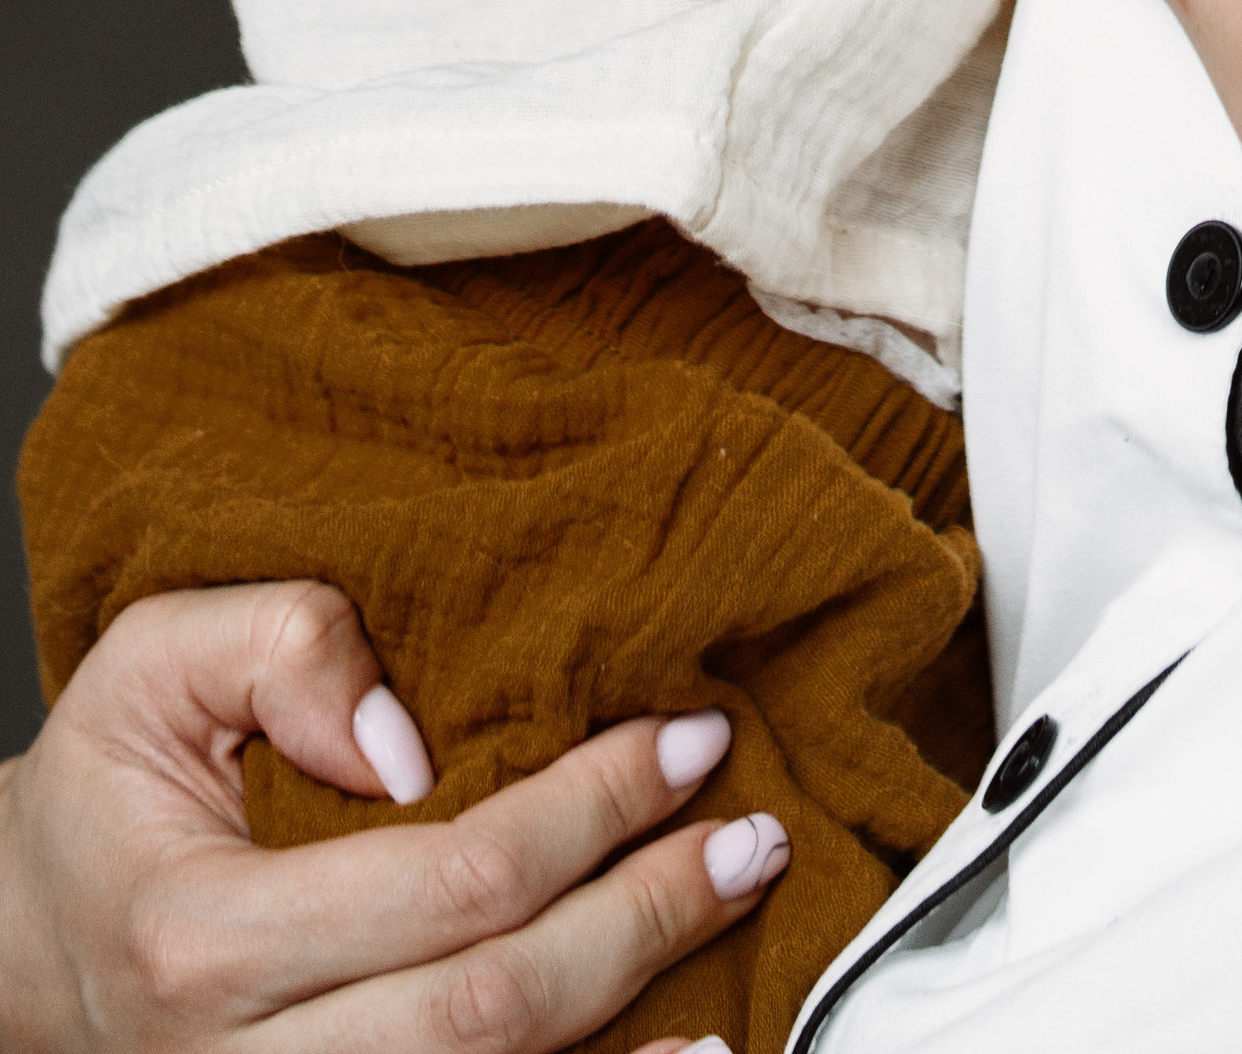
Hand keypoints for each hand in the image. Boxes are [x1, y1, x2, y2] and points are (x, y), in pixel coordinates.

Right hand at [0, 581, 786, 1053]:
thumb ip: (284, 647)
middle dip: (644, 914)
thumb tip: (411, 735)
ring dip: (639, 1021)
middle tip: (748, 830)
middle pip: (492, 1011)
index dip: (590, 811)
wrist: (25, 945)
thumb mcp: (153, 665)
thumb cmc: (106, 795)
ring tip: (738, 926)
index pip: (452, 883)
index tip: (685, 741)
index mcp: (205, 939)